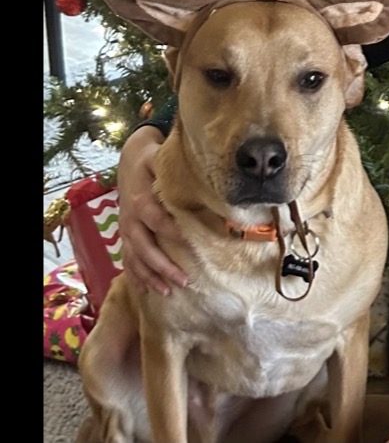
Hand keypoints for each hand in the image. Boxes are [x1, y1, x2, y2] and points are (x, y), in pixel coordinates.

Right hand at [117, 125, 188, 295]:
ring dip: (150, 276)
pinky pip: (127, 260)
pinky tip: (149, 292)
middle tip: (184, 280)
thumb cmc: (152, 159)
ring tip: (168, 293)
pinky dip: (136, 277)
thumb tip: (203, 177)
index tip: (188, 241)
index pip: (154, 217)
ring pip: (135, 257)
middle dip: (161, 265)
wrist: (129, 159)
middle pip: (143, 245)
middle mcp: (130, 217)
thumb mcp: (160, 157)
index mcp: (140, 197)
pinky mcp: (125, 235)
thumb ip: (174, 168)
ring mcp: (126, 229)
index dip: (169, 230)